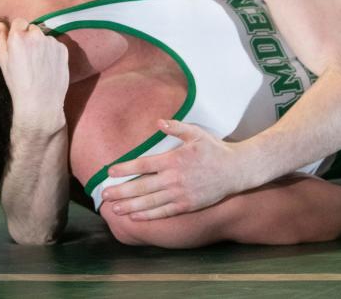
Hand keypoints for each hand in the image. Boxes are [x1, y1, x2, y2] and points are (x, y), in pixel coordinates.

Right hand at [0, 18, 68, 126]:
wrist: (40, 102)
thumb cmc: (17, 83)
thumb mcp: (3, 62)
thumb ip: (0, 40)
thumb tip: (2, 25)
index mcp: (18, 37)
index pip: (19, 21)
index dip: (18, 33)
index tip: (18, 45)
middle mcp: (36, 35)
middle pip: (32, 28)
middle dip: (30, 38)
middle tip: (28, 57)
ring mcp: (51, 41)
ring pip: (45, 37)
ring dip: (42, 45)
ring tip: (39, 65)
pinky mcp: (63, 49)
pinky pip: (55, 45)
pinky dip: (52, 52)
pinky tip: (48, 66)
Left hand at [101, 120, 244, 219]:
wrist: (237, 171)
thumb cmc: (214, 150)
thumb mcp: (196, 133)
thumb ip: (176, 127)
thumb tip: (158, 122)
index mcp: (174, 159)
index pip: (143, 164)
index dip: (125, 168)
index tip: (109, 172)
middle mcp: (174, 178)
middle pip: (142, 186)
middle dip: (121, 191)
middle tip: (103, 195)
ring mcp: (180, 194)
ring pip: (150, 202)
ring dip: (130, 206)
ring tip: (114, 209)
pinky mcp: (187, 205)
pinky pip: (163, 212)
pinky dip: (148, 216)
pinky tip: (134, 217)